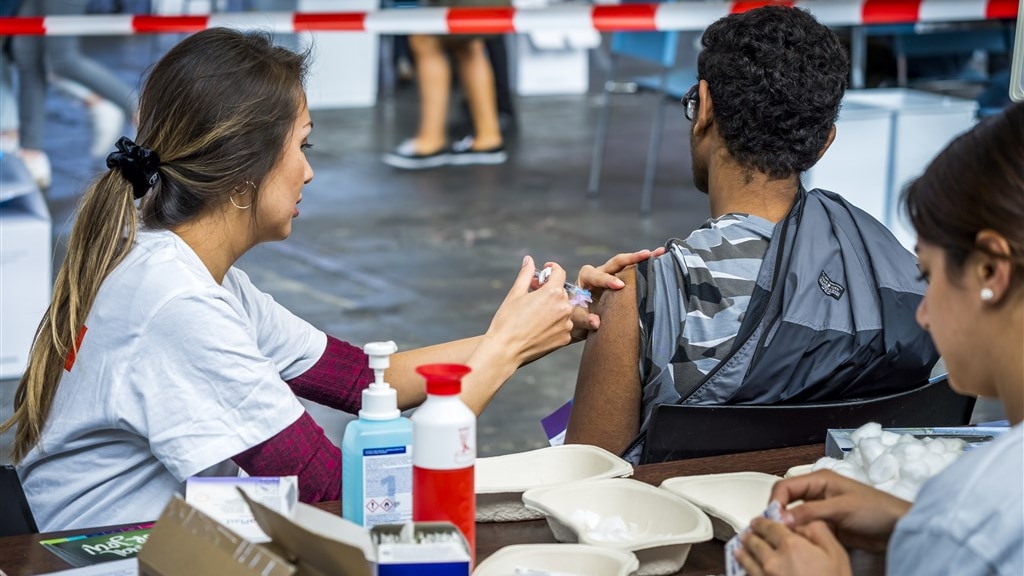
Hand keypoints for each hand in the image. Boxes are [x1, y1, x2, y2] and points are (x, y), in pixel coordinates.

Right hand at [486, 256, 573, 364]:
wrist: (505, 350)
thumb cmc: (507, 321)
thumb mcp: (515, 294)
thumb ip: (526, 274)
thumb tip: (529, 260)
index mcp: (553, 293)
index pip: (560, 273)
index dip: (551, 269)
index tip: (544, 270)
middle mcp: (564, 308)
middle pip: (561, 292)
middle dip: (549, 290)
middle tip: (533, 293)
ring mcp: (566, 325)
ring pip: (563, 309)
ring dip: (553, 308)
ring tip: (534, 314)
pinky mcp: (565, 339)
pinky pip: (563, 325)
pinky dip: (554, 323)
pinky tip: (538, 327)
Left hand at [571, 248, 665, 339]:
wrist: (579, 321)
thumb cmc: (575, 318)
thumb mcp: (576, 319)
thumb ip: (584, 319)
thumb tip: (596, 322)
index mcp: (587, 278)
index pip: (597, 275)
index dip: (607, 279)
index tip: (619, 285)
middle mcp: (600, 273)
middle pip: (616, 262)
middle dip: (632, 258)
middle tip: (648, 255)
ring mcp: (612, 276)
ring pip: (627, 265)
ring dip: (643, 259)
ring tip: (660, 253)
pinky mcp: (622, 282)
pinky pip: (633, 273)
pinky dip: (645, 267)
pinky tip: (660, 263)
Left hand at [736, 518, 851, 575]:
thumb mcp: (836, 554)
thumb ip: (818, 532)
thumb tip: (803, 523)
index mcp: (791, 546)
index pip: (769, 527)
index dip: (763, 522)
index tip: (759, 521)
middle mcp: (773, 561)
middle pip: (755, 543)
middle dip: (751, 535)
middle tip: (748, 533)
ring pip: (747, 560)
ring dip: (743, 551)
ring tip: (740, 548)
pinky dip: (744, 569)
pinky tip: (744, 567)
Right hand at [770, 470, 911, 550]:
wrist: (898, 528)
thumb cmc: (877, 510)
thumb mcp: (841, 508)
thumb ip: (810, 511)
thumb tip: (783, 517)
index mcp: (820, 479)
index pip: (786, 486)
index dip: (776, 501)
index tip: (773, 518)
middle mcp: (817, 492)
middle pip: (786, 500)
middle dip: (779, 513)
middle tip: (776, 529)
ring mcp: (821, 509)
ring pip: (794, 515)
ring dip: (788, 525)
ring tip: (786, 536)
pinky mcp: (826, 524)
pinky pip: (805, 528)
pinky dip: (799, 534)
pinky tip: (799, 541)